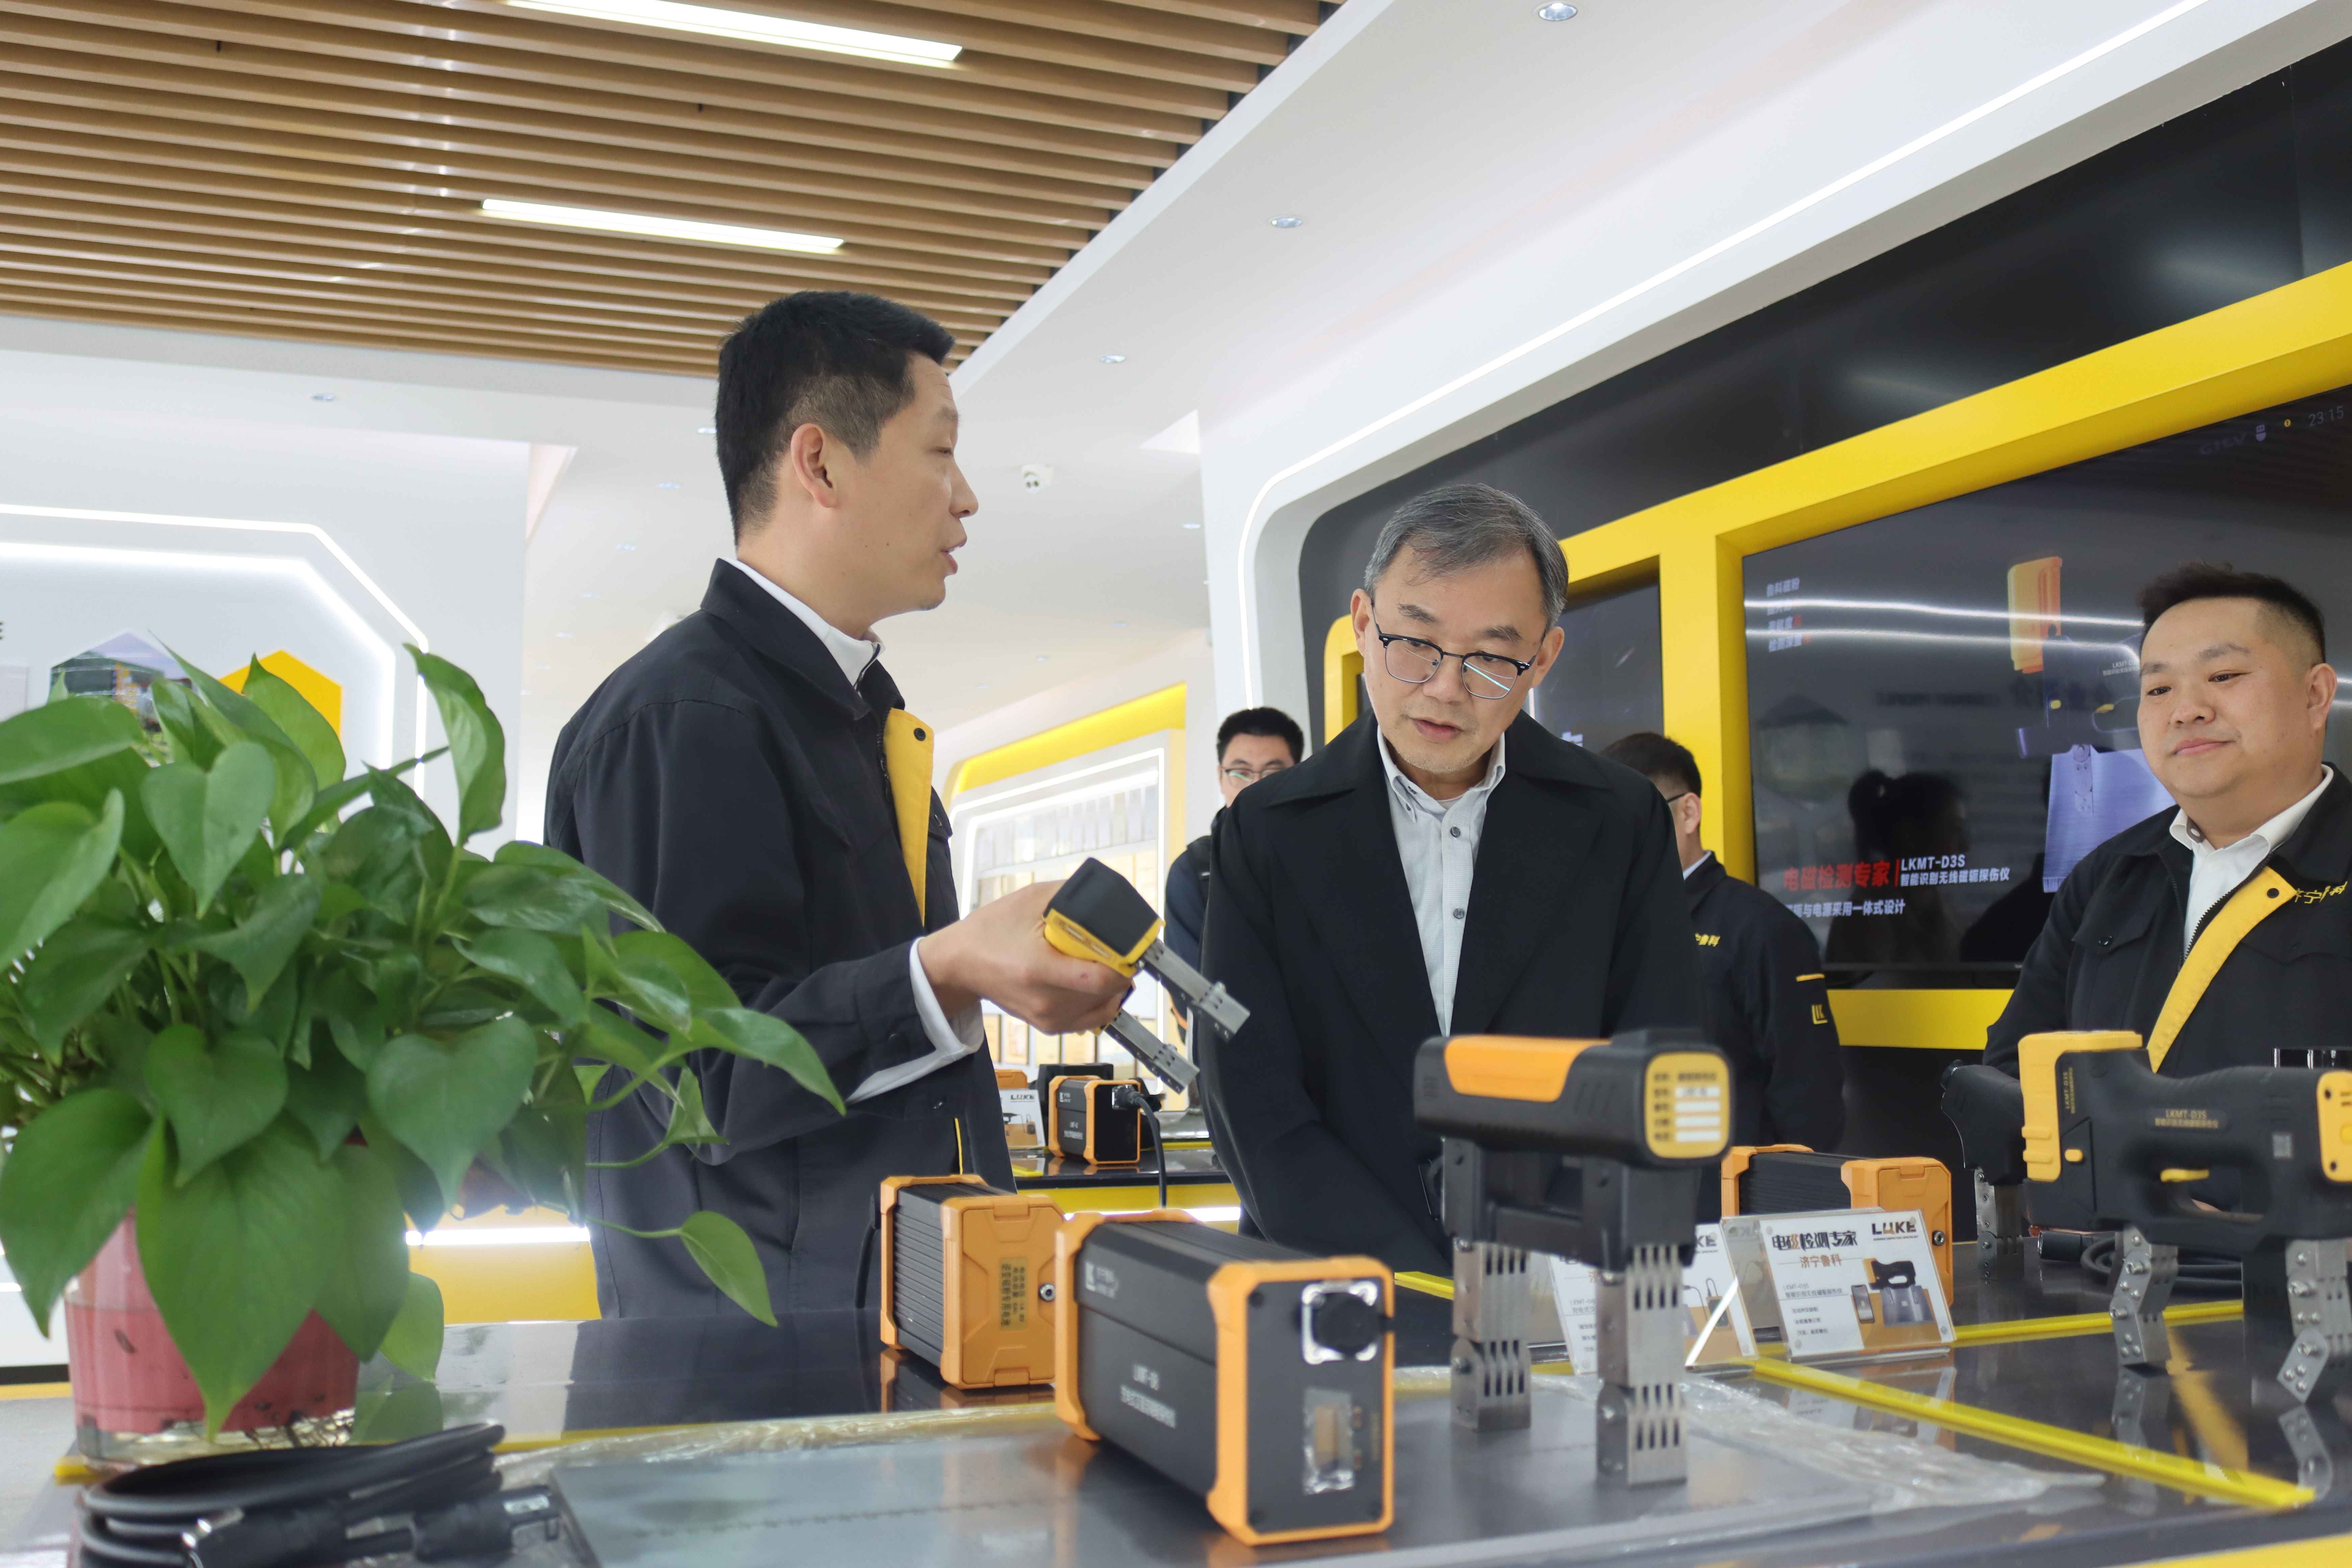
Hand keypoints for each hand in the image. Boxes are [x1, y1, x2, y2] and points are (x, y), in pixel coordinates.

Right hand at [918, 880, 1130, 1034]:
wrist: (961, 963)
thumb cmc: (993, 929)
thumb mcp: (1032, 900)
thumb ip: (1072, 897)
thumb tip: (1110, 899)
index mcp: (1038, 968)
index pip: (1100, 979)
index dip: (1124, 963)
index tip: (1131, 947)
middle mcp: (1045, 1000)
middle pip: (1107, 993)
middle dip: (1121, 970)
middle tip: (1119, 949)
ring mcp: (1047, 1018)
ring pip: (1103, 1008)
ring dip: (1112, 986)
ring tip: (1101, 963)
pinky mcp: (1048, 1026)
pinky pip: (1091, 1018)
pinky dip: (1100, 1001)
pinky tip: (1092, 982)